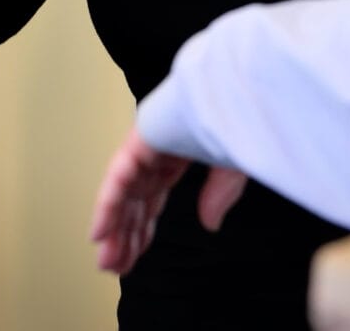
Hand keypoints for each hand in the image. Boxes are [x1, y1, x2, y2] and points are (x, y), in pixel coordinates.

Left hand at [89, 127, 246, 275]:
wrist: (247, 83)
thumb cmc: (247, 113)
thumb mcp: (236, 165)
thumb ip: (219, 194)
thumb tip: (209, 225)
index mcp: (180, 150)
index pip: (153, 196)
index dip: (142, 228)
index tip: (132, 257)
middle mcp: (159, 147)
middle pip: (135, 198)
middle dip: (125, 234)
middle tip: (113, 266)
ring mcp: (149, 140)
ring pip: (124, 191)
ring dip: (115, 227)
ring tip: (108, 260)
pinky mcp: (144, 136)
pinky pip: (121, 175)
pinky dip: (110, 204)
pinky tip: (101, 231)